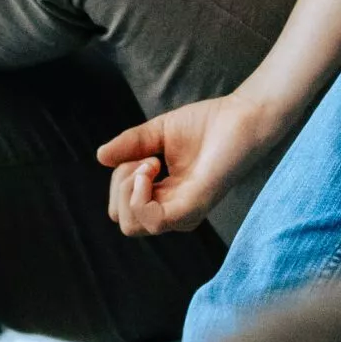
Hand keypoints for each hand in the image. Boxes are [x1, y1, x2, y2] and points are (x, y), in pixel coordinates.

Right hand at [97, 92, 288, 237]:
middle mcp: (173, 212)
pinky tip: (153, 167)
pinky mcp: (193, 208)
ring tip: (152, 161)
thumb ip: (130, 146)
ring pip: (133, 224)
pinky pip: (152, 220)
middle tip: (146, 158)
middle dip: (120, 185)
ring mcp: (183, 213)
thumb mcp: (156, 133)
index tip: (142, 154)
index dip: (120, 182)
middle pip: (123, 220)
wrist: (240, 116)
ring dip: (130, 187)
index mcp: (165, 198)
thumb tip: (99, 157)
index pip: (123, 209)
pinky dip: (140, 193)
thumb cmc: (207, 124)